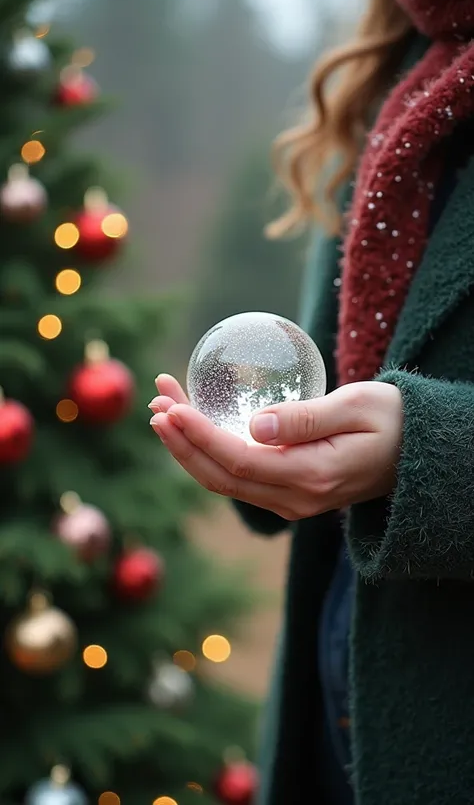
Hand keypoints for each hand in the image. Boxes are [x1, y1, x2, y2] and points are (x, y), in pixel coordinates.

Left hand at [149, 375, 402, 521]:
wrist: (418, 453)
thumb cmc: (392, 420)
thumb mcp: (356, 407)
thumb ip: (305, 418)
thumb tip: (254, 426)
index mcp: (312, 477)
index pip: (239, 461)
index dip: (199, 436)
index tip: (171, 407)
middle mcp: (295, 499)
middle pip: (220, 477)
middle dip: (181, 441)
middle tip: (156, 403)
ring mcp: (290, 502)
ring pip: (224, 481)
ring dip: (188, 449)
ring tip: (162, 411)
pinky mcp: (288, 494)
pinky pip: (237, 479)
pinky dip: (208, 455)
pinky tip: (192, 430)